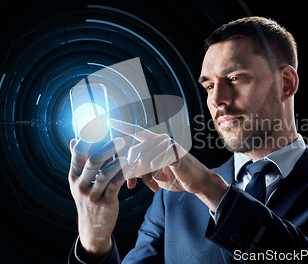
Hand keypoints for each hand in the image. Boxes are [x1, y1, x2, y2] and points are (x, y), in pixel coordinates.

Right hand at [68, 137, 129, 261]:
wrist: (93, 227)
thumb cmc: (88, 197)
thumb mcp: (79, 180)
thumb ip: (78, 160)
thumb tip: (73, 139)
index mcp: (73, 175)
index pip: (78, 152)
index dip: (89, 137)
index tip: (99, 125)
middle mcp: (80, 184)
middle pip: (93, 161)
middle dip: (108, 148)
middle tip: (120, 140)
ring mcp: (92, 194)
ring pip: (105, 173)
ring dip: (118, 162)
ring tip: (127, 156)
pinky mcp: (105, 202)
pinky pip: (115, 184)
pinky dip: (124, 174)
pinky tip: (130, 167)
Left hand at [109, 118, 228, 210]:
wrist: (197, 182)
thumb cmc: (175, 176)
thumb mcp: (153, 173)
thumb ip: (141, 168)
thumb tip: (126, 171)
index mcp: (155, 141)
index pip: (137, 131)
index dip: (123, 126)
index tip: (110, 121)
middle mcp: (161, 139)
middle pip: (135, 152)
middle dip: (131, 172)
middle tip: (133, 186)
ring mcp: (168, 144)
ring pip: (143, 160)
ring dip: (145, 178)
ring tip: (151, 186)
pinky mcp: (174, 152)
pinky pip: (155, 164)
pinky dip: (156, 175)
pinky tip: (163, 179)